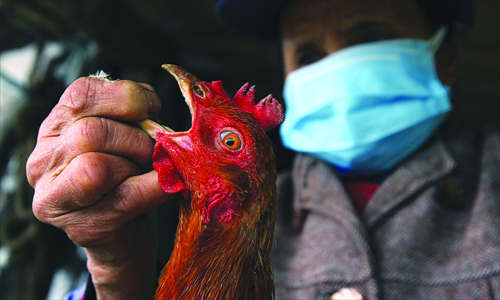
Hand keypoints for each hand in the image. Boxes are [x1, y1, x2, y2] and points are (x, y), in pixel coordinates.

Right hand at [27, 76, 173, 298]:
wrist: (128, 235)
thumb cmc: (128, 177)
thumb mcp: (128, 136)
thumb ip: (135, 116)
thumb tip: (153, 110)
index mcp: (56, 126)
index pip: (82, 94)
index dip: (127, 96)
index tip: (151, 109)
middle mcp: (44, 159)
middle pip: (91, 132)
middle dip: (136, 139)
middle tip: (154, 152)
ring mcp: (55, 197)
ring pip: (97, 167)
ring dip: (137, 166)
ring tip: (150, 171)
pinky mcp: (80, 227)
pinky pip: (124, 199)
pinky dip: (154, 188)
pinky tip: (167, 185)